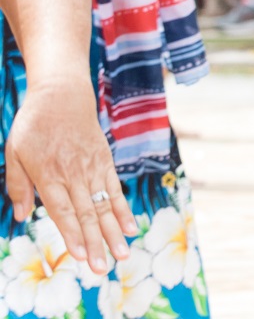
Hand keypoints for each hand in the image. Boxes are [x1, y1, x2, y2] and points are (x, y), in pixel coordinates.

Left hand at [5, 77, 135, 272]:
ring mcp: (92, 167)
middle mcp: (74, 174)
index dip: (73, 235)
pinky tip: (130, 227)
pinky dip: (122, 209)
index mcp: (49, 174)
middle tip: (103, 267)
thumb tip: (18, 216)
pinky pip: (115, 189)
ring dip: (113, 232)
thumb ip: (17, 185)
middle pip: (87, 214)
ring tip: (123, 254)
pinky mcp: (104, 161)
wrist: (63, 94)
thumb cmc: (34, 124)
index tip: (82, 256)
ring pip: (104, 205)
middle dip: (96, 243)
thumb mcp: (14, 152)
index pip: (63, 211)